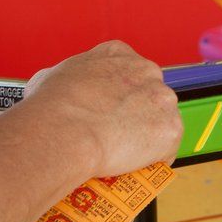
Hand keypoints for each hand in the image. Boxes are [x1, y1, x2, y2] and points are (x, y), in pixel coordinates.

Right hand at [21, 41, 181, 177]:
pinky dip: (154, 160)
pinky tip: (135, 167)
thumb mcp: (50, 76)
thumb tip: (58, 90)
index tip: (112, 111)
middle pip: (150, 95)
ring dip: (148, 138)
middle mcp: (146, 71)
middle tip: (118, 135)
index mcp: (118, 54)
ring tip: (125, 155)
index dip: (122, 95)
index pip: (129, 72)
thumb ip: (67, 78)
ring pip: (161, 122)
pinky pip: (166, 149)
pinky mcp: (170, 129)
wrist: (65, 131)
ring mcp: (162, 100)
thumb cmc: (52, 106)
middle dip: (139, 114)